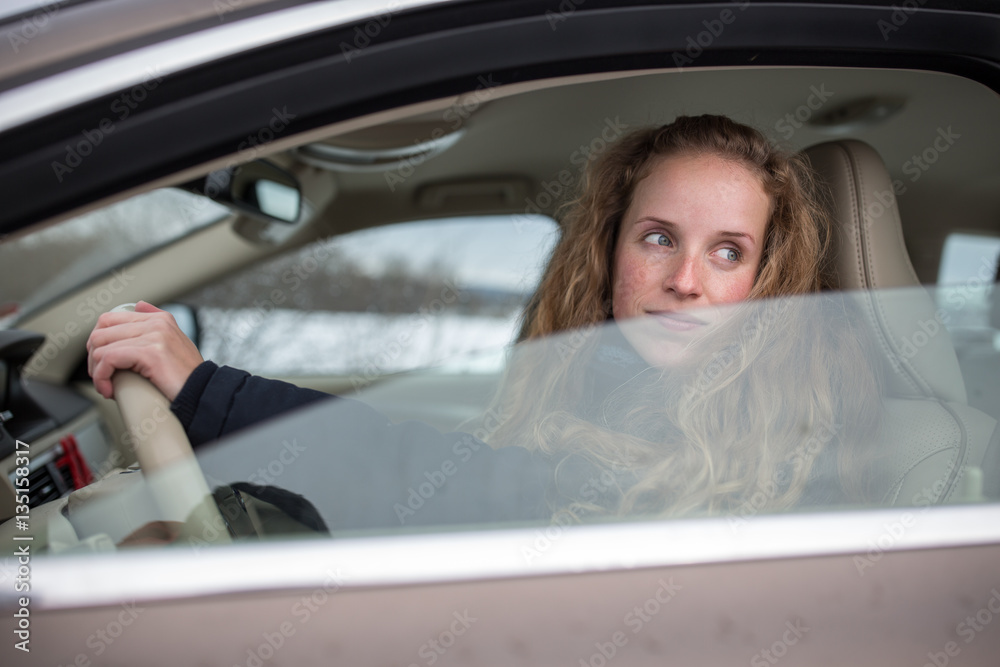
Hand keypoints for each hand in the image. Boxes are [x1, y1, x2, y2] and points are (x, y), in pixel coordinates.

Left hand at [87, 301, 203, 401]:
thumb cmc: (186, 376)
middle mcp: (156, 323)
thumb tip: (138, 305)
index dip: (98, 344)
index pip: (109, 319)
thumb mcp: (174, 343)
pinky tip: (110, 390)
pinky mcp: (150, 352)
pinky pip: (109, 359)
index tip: (103, 364)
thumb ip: (157, 322)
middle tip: (102, 377)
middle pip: (101, 331)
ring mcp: (154, 336)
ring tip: (107, 386)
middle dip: (93, 358)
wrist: (203, 393)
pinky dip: (102, 377)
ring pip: (101, 347)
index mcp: (159, 319)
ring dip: (97, 371)